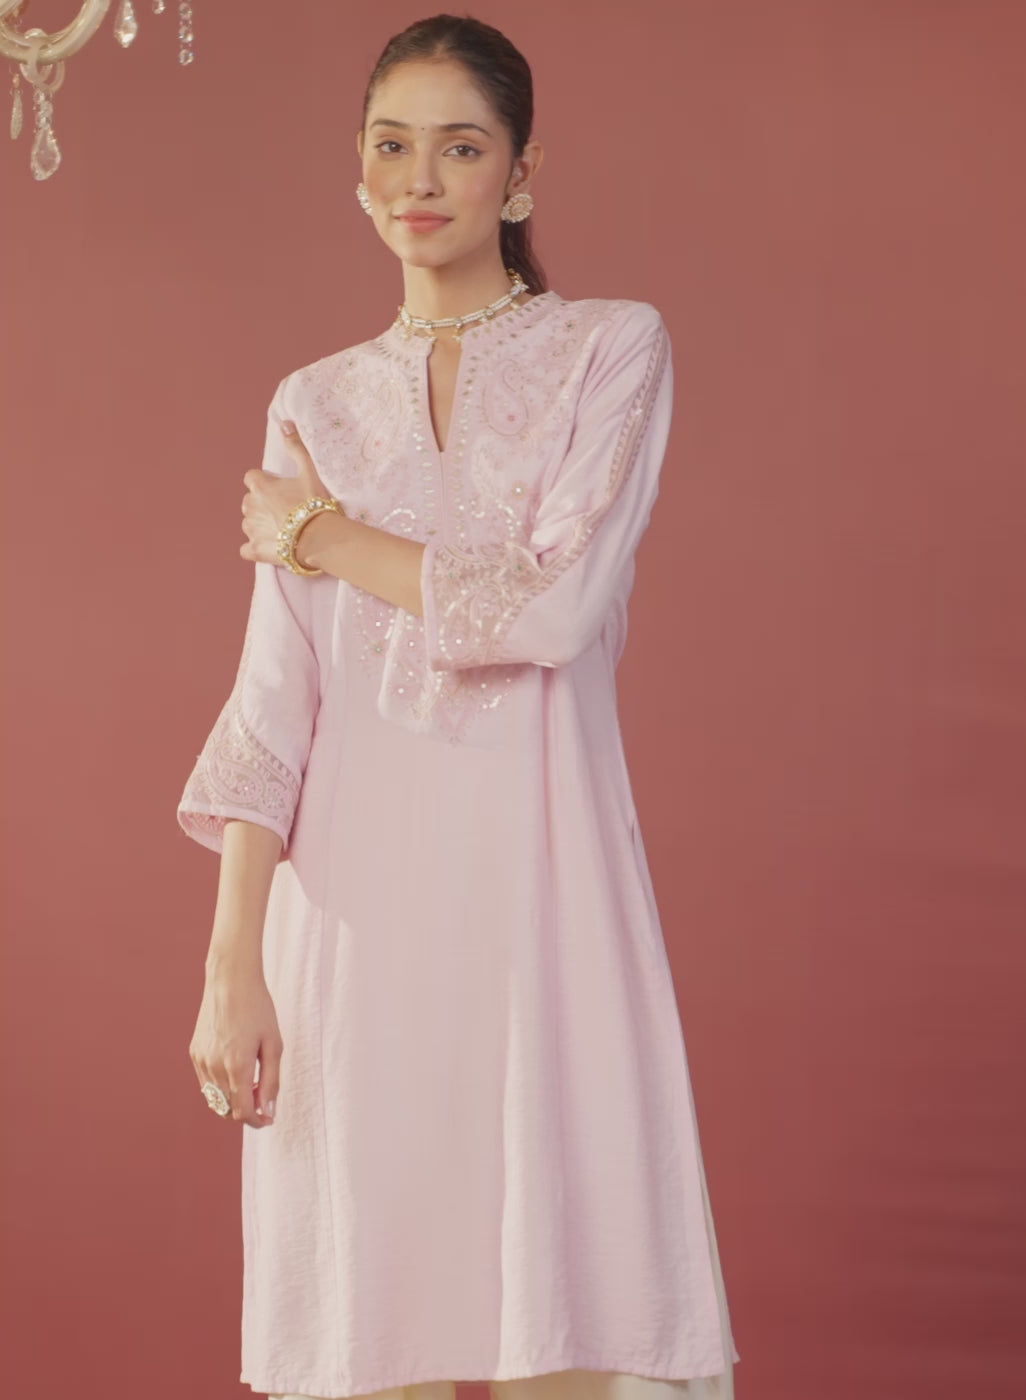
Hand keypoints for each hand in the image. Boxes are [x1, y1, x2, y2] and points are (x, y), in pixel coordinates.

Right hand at [189, 963, 282, 1127]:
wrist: (230, 981)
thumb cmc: (258, 1009)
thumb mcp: (274, 1044)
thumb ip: (271, 1081)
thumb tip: (267, 1112)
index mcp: (237, 1066)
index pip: (241, 1113)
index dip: (256, 1121)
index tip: (268, 1118)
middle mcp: (214, 1067)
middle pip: (227, 1109)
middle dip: (246, 1110)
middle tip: (262, 1095)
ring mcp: (201, 1060)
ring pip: (215, 1098)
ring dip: (233, 1099)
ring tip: (251, 1080)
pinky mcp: (194, 1053)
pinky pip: (206, 1082)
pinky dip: (220, 1086)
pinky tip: (235, 1067)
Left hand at [240, 419, 340, 565]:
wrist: (319, 537)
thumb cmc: (315, 502)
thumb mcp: (309, 471)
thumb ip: (295, 446)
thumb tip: (284, 422)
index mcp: (259, 486)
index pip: (251, 478)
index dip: (264, 483)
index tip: (280, 489)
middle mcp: (249, 506)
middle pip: (249, 501)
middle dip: (262, 504)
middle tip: (285, 510)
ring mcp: (250, 530)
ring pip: (248, 524)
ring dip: (260, 525)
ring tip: (282, 529)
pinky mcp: (254, 550)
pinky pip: (246, 549)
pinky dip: (254, 548)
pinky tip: (269, 547)